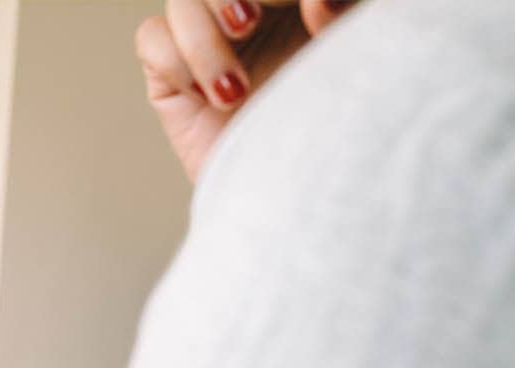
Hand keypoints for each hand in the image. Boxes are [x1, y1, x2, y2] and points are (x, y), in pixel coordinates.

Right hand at [136, 0, 353, 180]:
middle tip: (250, 23)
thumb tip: (316, 2)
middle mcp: (254, 12)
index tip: (314, 14)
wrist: (303, 201)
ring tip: (234, 87)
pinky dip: (176, 60)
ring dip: (203, 37)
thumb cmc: (341, 132)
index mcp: (300, 1)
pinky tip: (212, 98)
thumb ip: (347, 16)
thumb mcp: (362, 62)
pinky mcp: (172, 78)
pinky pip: (152, 38)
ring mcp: (210, 41)